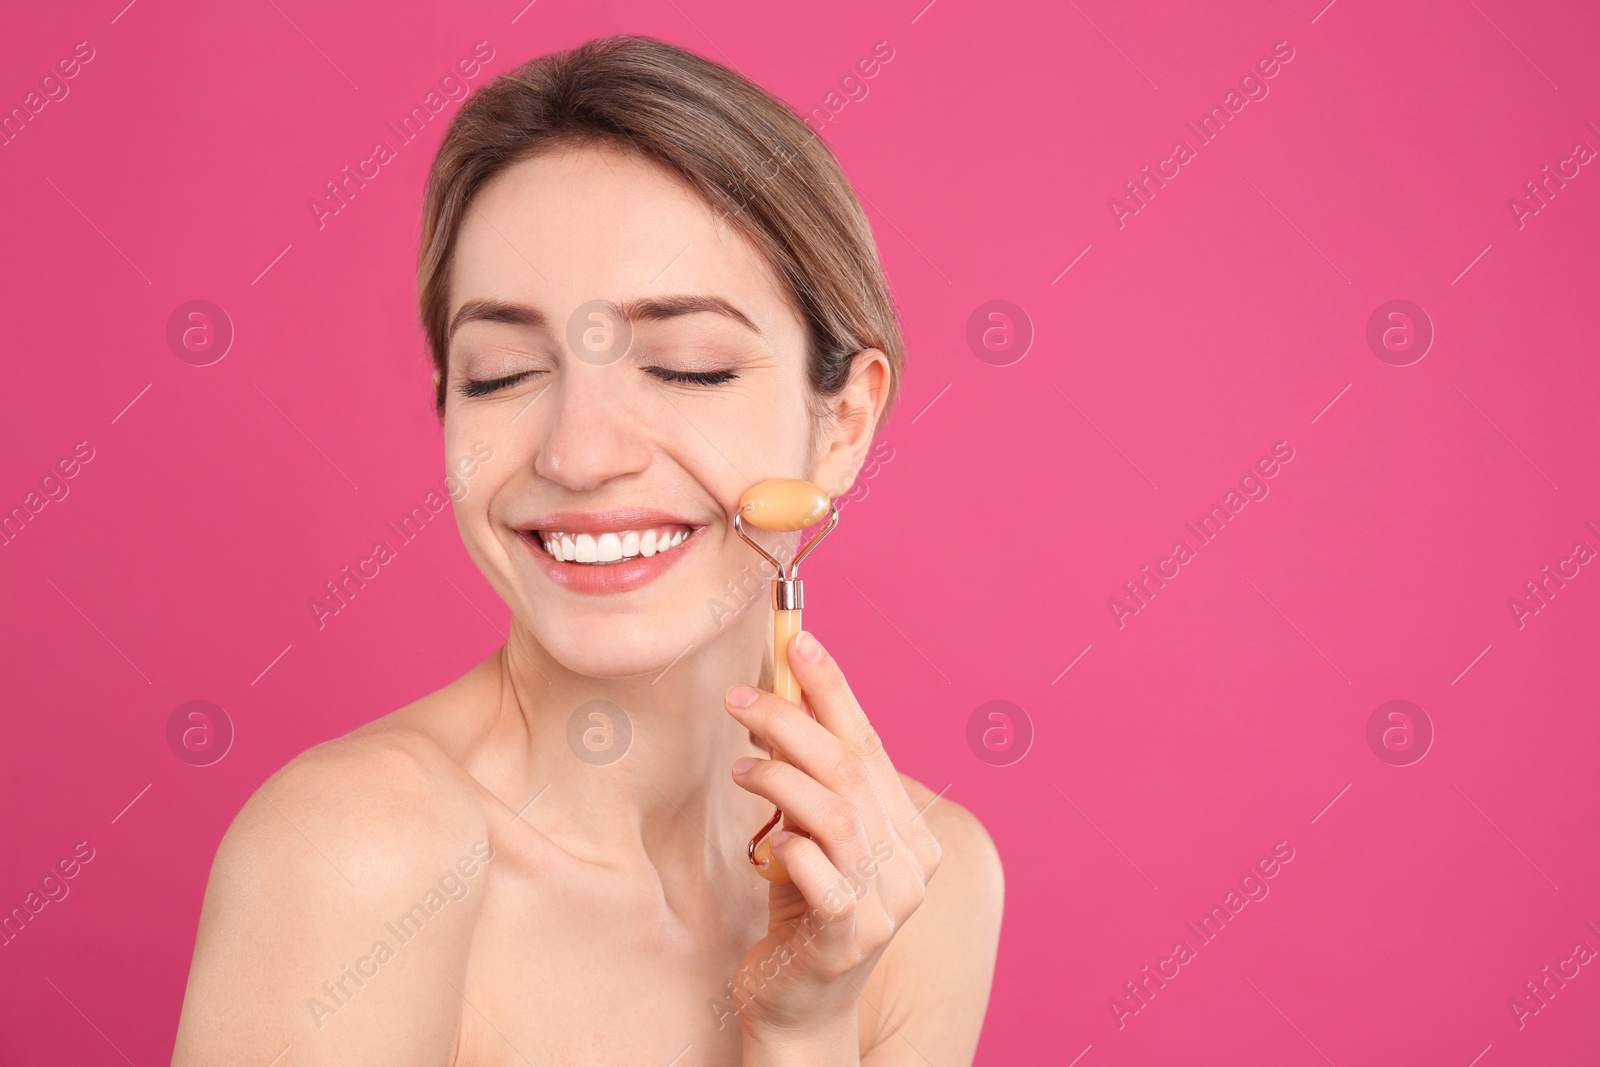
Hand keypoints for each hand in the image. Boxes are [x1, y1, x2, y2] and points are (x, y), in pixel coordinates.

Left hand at [723, 630, 941, 1049]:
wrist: (798, 1007)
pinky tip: (763, 843)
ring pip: (834, 810)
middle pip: (850, 767)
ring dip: (780, 776)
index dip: (834, 688)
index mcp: (910, 829)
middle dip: (792, 720)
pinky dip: (786, 844)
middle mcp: (911, 862)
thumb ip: (809, 777)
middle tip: (741, 699)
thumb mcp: (807, 833)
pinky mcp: (852, 936)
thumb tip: (785, 692)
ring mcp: (888, 902)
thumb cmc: (801, 908)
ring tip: (741, 767)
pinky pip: (818, 869)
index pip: (870, 742)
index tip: (801, 641)